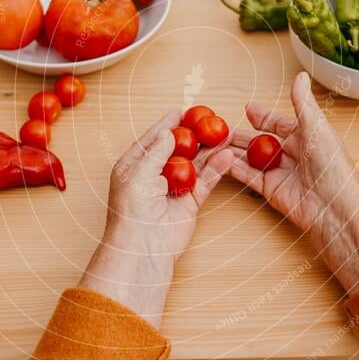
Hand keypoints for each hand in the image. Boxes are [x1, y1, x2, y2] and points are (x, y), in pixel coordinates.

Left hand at [79, 111, 232, 327]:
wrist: (142, 249)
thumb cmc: (132, 212)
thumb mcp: (139, 174)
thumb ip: (155, 151)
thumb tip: (167, 132)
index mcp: (135, 165)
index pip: (154, 139)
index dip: (168, 124)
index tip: (183, 110)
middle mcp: (155, 175)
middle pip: (178, 149)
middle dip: (194, 134)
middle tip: (210, 120)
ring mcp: (174, 188)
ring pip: (196, 163)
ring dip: (209, 149)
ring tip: (224, 134)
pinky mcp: (190, 202)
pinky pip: (205, 181)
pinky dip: (216, 169)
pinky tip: (226, 157)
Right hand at [228, 72, 358, 294]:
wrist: (334, 207)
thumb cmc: (333, 166)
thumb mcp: (317, 127)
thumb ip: (303, 102)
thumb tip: (300, 76)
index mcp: (304, 137)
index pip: (278, 123)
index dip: (262, 116)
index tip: (247, 108)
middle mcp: (291, 154)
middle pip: (259, 141)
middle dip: (239, 134)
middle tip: (218, 129)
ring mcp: (279, 172)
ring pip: (250, 158)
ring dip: (232, 150)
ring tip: (213, 143)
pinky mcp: (271, 190)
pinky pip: (248, 176)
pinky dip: (233, 168)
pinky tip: (220, 160)